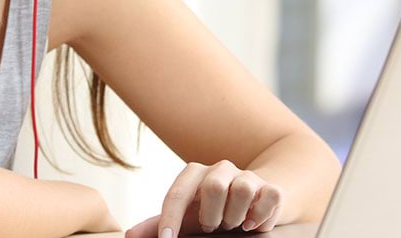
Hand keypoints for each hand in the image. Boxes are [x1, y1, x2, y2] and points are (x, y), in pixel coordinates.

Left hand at [125, 160, 283, 236]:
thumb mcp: (186, 218)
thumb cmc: (212, 211)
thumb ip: (158, 225)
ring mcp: (248, 175)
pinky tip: (253, 224)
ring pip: (243, 190)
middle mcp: (221, 169)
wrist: (253, 200)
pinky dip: (261, 215)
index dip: (171, 218)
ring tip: (234, 224)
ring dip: (236, 217)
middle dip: (213, 216)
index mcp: (194, 174)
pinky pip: (270, 195)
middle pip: (215, 187)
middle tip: (214, 226)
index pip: (178, 193)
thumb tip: (128, 236)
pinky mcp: (271, 186)